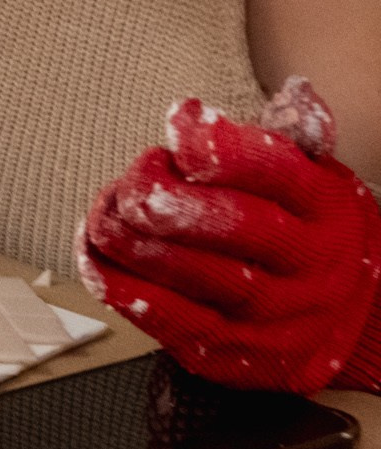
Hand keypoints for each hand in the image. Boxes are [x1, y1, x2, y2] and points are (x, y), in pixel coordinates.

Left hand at [77, 78, 380, 393]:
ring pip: (195, 277)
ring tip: (107, 211)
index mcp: (325, 208)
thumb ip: (291, 135)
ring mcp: (274, 317)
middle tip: (135, 179)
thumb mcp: (312, 176)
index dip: (221, 146)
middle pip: (237, 227)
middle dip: (169, 198)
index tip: (179, 123)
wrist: (350, 322)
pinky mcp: (233, 354)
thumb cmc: (306, 229)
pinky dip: (118, 283)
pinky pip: (168, 321)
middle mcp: (307, 265)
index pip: (277, 173)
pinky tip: (96, 252)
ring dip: (132, 239)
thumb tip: (297, 94)